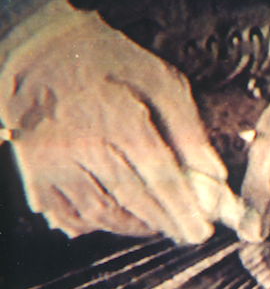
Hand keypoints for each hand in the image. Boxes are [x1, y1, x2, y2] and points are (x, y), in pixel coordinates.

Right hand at [0, 10, 238, 243]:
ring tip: (161, 224)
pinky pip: (71, 215)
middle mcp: (84, 144)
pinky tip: (122, 220)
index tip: (202, 231)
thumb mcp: (161, 82)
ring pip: (104, 213)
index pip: (160, 176)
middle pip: (134, 198)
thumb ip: (189, 129)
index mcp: (120, 118)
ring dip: (137, 226)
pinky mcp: (36, 174)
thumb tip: (214, 173)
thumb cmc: (108, 65)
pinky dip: (100, 225)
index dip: (183, 209)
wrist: (42, 54)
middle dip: (167, 222)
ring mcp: (55, 163)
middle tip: (188, 234)